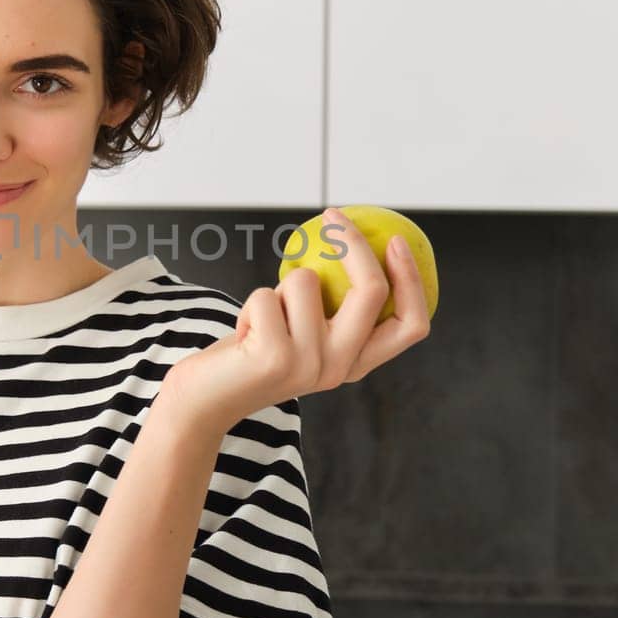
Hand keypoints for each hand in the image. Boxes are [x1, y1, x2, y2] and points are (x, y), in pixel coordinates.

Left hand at [160, 207, 431, 436]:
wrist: (205, 402)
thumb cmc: (253, 354)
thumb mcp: (302, 332)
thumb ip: (329, 306)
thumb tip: (348, 239)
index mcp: (356, 362)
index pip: (410, 325)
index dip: (412, 279)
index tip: (395, 240)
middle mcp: (341, 367)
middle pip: (373, 291)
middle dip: (355, 244)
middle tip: (333, 215)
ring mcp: (311, 364)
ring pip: (307, 281)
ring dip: (278, 287)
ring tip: (263, 318)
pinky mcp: (277, 357)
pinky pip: (267, 294)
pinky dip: (251, 301)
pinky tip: (244, 333)